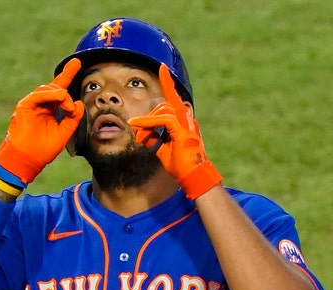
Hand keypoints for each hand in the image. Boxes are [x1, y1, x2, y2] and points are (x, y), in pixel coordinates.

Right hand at [0, 58, 84, 183]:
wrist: (27, 160)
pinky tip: (60, 99)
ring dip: (61, 95)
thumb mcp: (64, 133)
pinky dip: (50, 95)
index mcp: (51, 109)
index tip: (77, 62)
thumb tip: (80, 103)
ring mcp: (32, 104)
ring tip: (68, 107)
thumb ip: (73, 118)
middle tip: (71, 109)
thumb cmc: (43, 150)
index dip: (68, 74)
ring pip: (48, 89)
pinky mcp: (24, 106)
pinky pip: (38, 95)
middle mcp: (41, 104)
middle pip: (56, 87)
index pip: (61, 89)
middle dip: (67, 92)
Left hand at [128, 64, 221, 198]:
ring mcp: (186, 124)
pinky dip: (148, 122)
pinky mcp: (183, 131)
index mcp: (183, 122)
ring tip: (142, 140)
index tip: (162, 68)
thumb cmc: (180, 166)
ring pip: (162, 109)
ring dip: (146, 123)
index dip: (167, 83)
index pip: (173, 98)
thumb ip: (155, 137)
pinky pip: (163, 119)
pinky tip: (138, 126)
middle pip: (162, 105)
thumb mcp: (163, 149)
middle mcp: (186, 120)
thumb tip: (143, 132)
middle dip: (147, 119)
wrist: (193, 178)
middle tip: (141, 138)